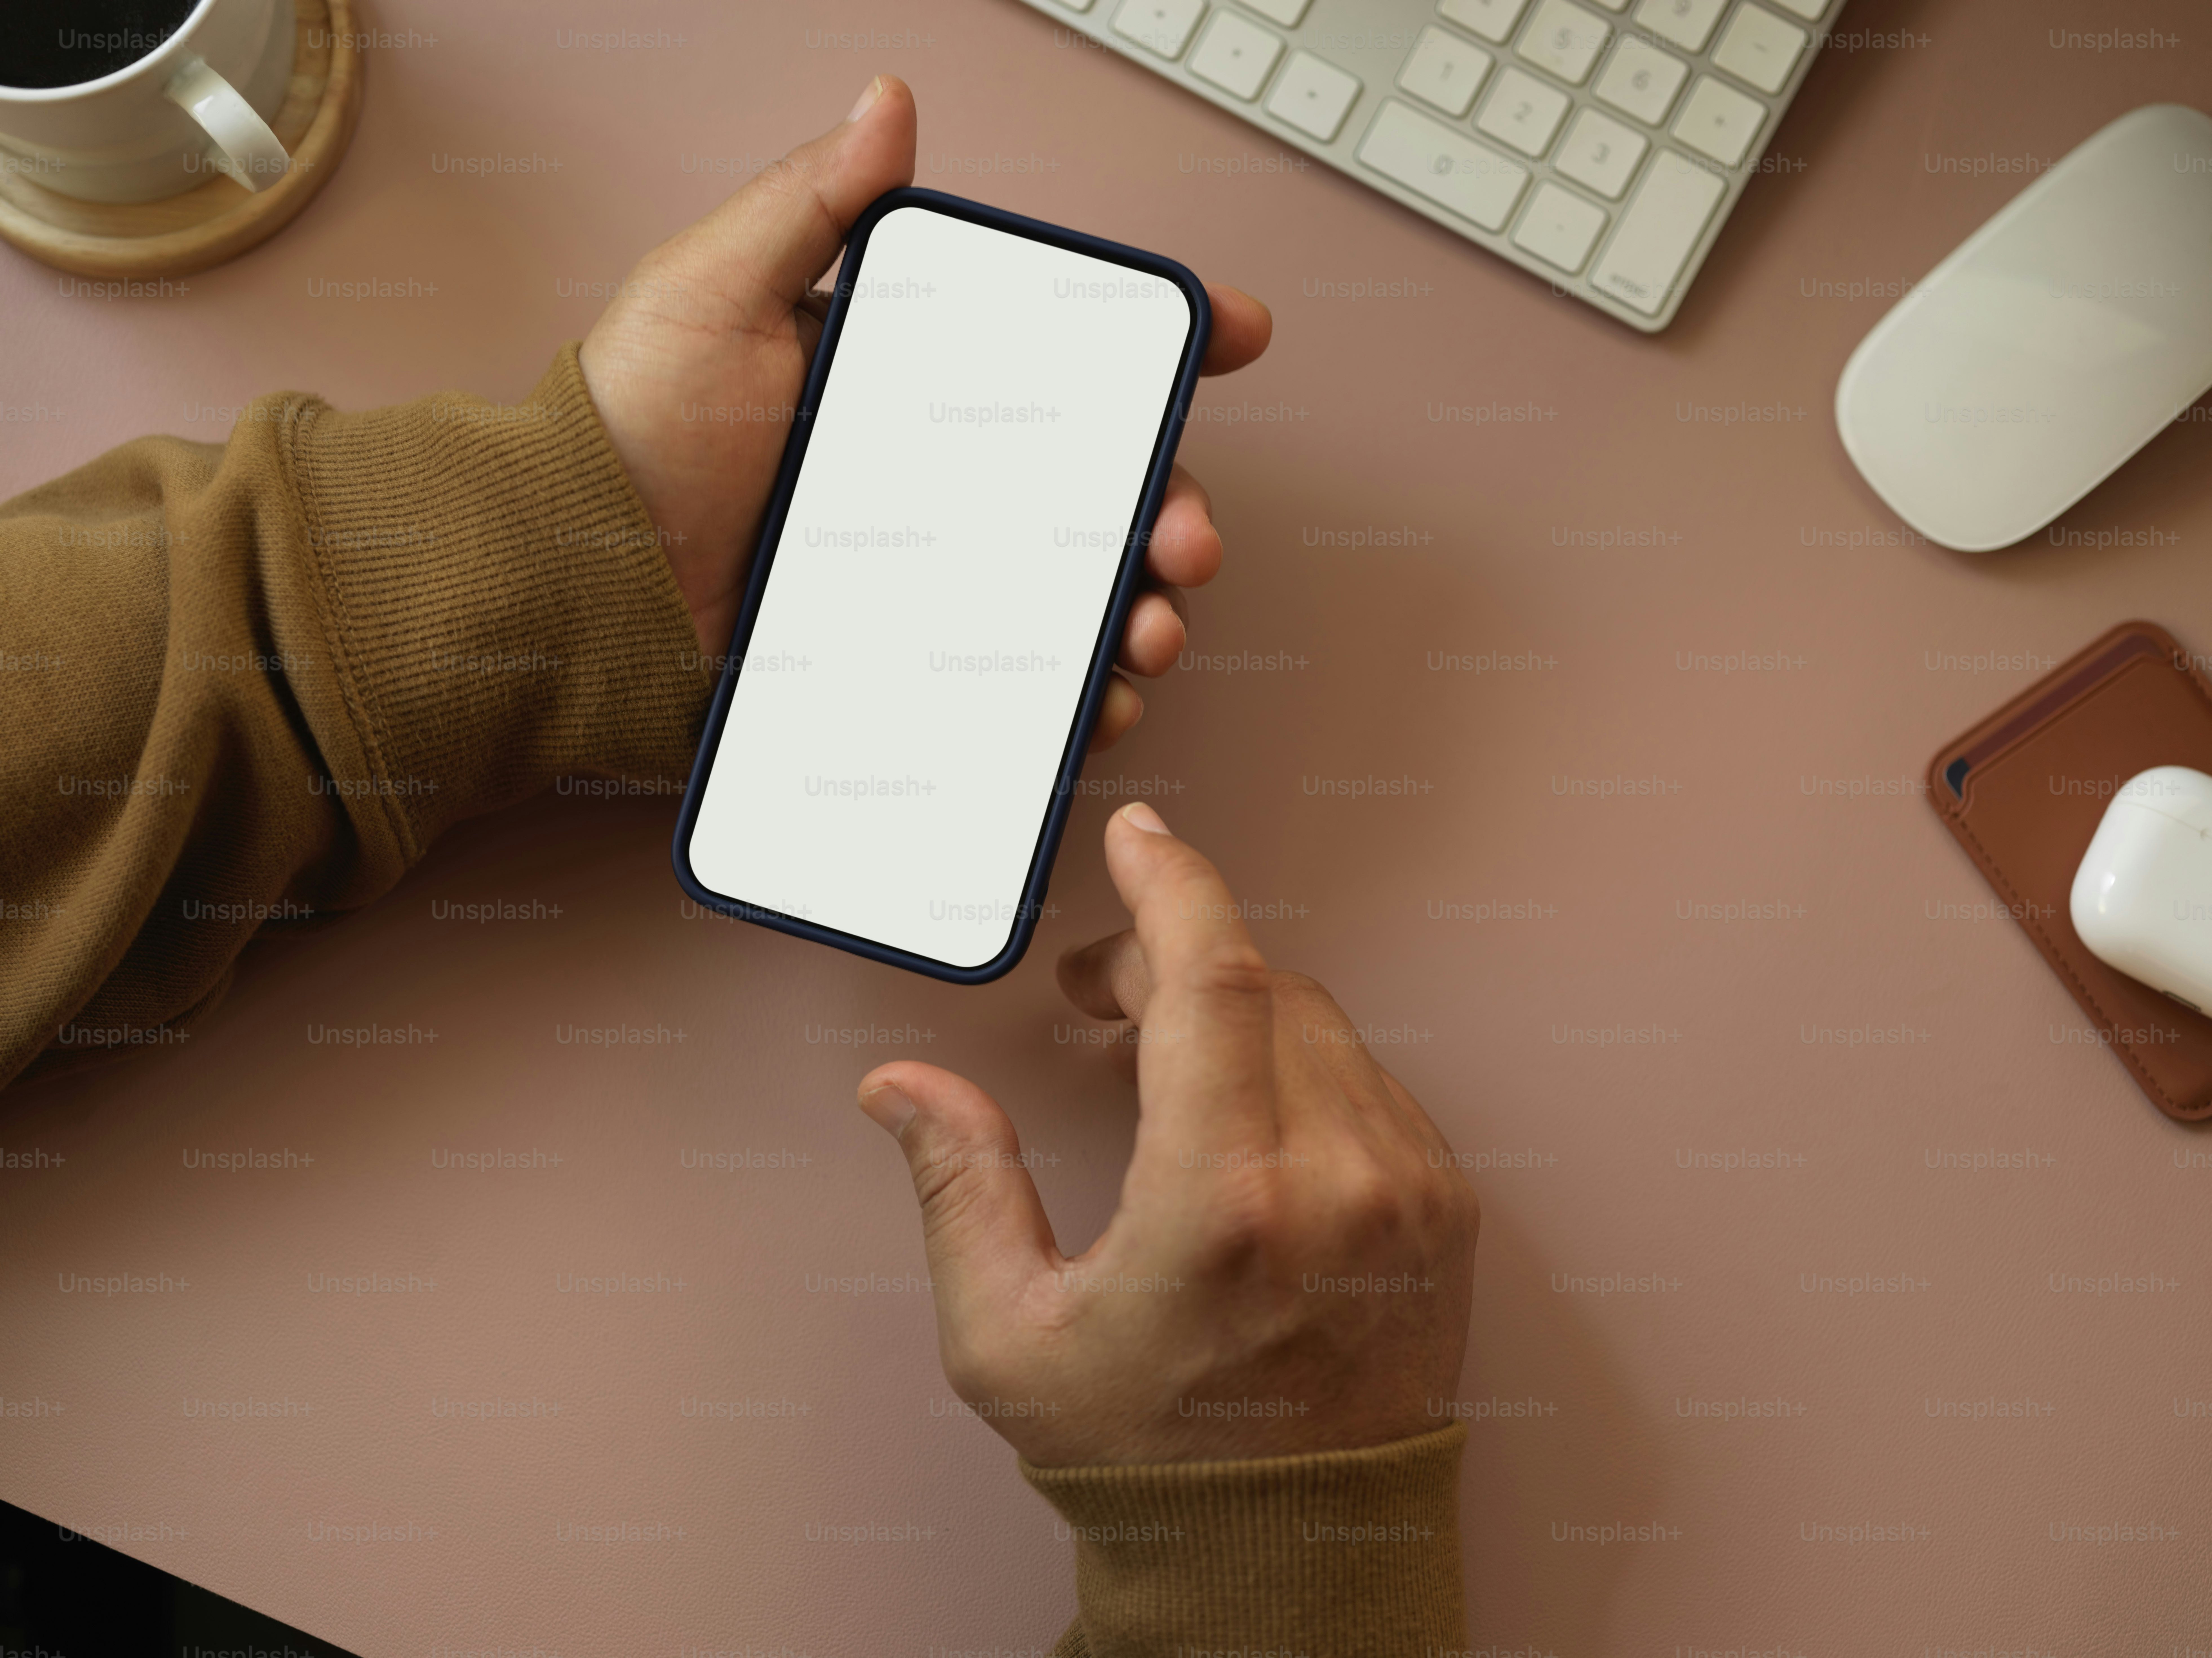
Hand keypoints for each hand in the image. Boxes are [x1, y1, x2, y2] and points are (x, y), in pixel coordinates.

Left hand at [578, 77, 1271, 750]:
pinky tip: (1096, 704)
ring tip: (1148, 634)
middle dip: (1173, 512)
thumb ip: (806, 206)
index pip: (1063, 354)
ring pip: (1076, 595)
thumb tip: (885, 106)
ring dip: (1141, 612)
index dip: (1159, 342)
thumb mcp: (712, 293)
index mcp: (914, 384)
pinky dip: (1073, 699)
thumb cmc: (627, 428)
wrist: (570, 578)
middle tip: (1184, 542)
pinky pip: (1015, 685)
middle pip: (1099, 490)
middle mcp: (939, 480)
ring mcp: (928, 578)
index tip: (1228, 335)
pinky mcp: (904, 662)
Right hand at [854, 804, 1479, 1464]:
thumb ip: (961, 1187)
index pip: (1215, 983)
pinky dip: (1294, 1065)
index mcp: (1226, 1206)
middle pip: (1262, 988)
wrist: (1289, 1551)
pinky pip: (1366, 1083)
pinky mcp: (1442, 1213)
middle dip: (1174, 958)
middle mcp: (1337, 1184)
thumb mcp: (1009, 1336)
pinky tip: (1237, 1110)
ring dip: (1234, 1011)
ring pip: (1319, 1027)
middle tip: (1098, 986)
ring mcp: (1406, 1194)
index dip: (1174, 887)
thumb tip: (903, 1086)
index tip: (1141, 838)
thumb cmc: (1142, 1453)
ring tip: (1158, 1054)